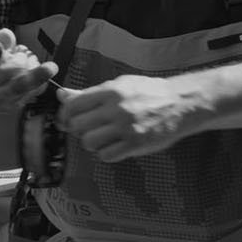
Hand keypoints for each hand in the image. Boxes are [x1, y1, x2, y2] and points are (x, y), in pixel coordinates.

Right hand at [0, 24, 56, 114]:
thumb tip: (9, 36)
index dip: (15, 64)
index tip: (21, 52)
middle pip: (14, 89)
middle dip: (36, 76)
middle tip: (49, 65)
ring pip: (22, 96)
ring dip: (36, 80)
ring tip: (33, 62)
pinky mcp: (4, 109)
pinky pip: (25, 99)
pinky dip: (34, 86)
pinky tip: (31, 72)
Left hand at [56, 75, 211, 161]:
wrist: (180, 103)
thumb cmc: (146, 92)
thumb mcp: (118, 86)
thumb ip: (89, 94)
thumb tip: (61, 94)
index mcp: (109, 91)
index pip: (73, 105)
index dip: (66, 114)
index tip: (68, 119)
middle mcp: (116, 109)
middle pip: (77, 125)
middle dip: (78, 130)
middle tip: (88, 129)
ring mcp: (126, 127)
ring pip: (89, 142)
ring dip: (91, 143)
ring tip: (102, 138)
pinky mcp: (136, 144)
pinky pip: (106, 155)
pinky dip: (106, 153)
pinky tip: (114, 146)